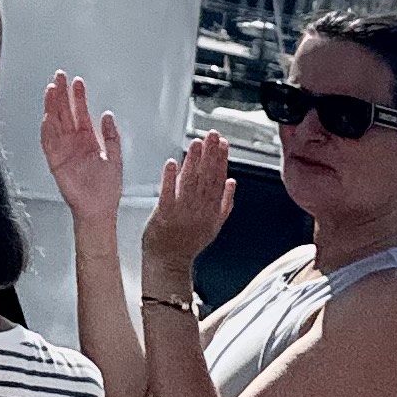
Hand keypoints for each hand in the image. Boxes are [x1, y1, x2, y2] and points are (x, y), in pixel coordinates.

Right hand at [41, 73, 123, 224]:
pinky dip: (47, 129)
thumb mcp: (115, 157)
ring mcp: (63, 150)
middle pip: (64, 112)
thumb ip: (111, 136)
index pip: (80, 112)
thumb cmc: (107, 188)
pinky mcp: (56, 161)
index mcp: (88, 139)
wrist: (99, 209)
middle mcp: (74, 141)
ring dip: (52, 106)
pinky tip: (47, 116)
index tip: (76, 81)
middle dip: (61, 94)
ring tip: (51, 89)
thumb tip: (108, 115)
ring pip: (54, 122)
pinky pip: (48, 142)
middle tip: (59, 76)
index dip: (78, 96)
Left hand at [139, 129, 233, 275]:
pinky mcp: (164, 213)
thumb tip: (232, 181)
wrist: (169, 261)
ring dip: (194, 161)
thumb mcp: (214, 224)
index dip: (222, 160)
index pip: (219, 180)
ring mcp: (182, 211)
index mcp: (212, 210)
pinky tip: (173, 162)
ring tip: (197, 143)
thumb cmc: (189, 242)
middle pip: (207, 177)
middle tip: (213, 134)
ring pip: (190, 182)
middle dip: (211, 154)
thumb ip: (225, 202)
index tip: (223, 143)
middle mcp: (199, 209)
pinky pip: (168, 192)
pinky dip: (171, 177)